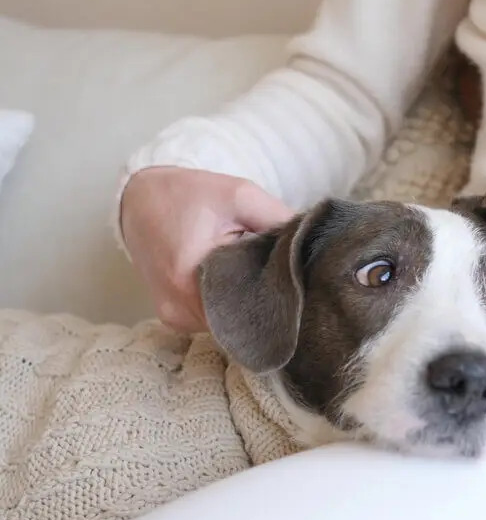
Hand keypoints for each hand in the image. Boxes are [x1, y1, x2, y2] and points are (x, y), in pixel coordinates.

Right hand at [120, 167, 293, 332]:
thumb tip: (312, 245)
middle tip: (285, 282)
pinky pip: (212, 322)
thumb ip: (278, 219)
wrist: (139, 200)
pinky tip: (236, 284)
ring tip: (256, 277)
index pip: (251, 307)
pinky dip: (228, 306)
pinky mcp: (173, 319)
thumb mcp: (239, 194)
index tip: (300, 287)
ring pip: (228, 325)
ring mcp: (174, 318)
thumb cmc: (190, 194)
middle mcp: (179, 307)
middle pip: (240, 320)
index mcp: (190, 276)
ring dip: (245, 305)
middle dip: (265, 302)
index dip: (280, 299)